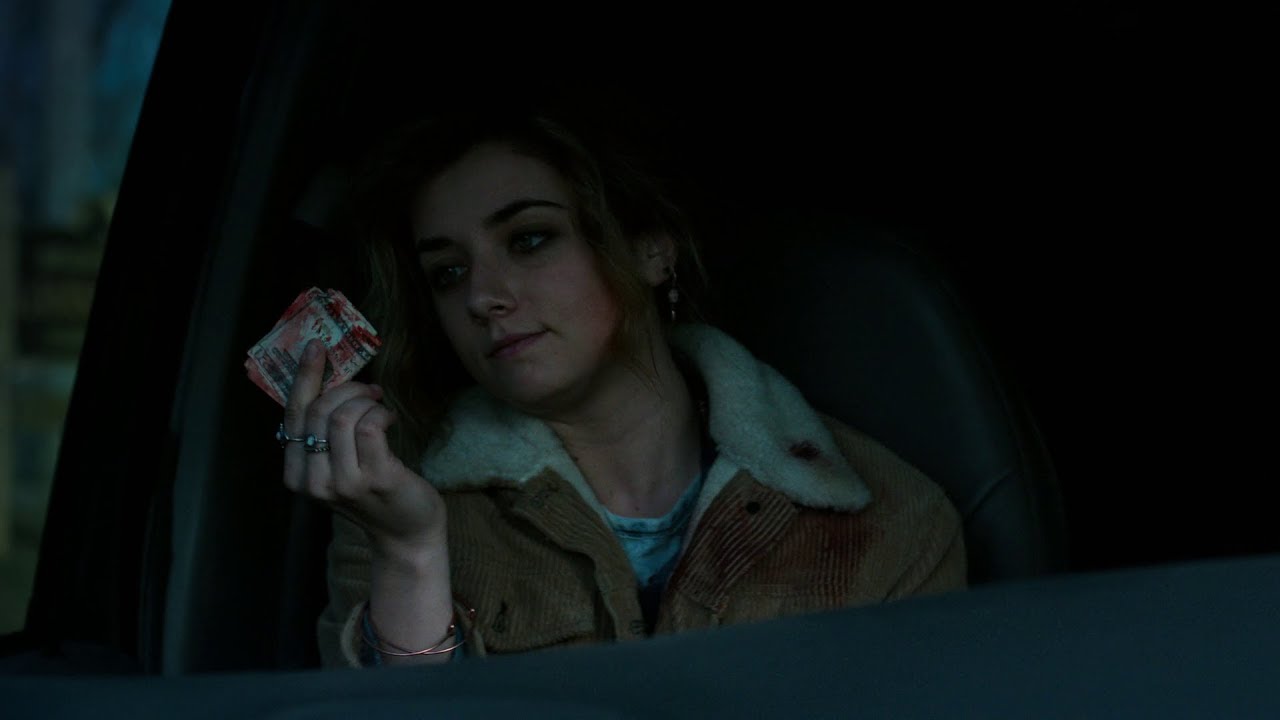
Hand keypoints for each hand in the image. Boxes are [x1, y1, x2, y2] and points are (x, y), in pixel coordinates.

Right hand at [282, 340, 445, 557]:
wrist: (406, 533)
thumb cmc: (373, 492)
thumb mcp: (335, 466)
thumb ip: (323, 435)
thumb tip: (326, 380)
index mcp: (296, 475)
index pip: (294, 416)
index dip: (305, 377)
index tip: (316, 347)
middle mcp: (314, 482)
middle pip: (318, 411)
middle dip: (347, 389)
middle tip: (369, 389)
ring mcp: (344, 482)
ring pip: (343, 416)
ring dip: (367, 402)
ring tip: (381, 407)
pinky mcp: (375, 478)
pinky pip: (370, 425)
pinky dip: (381, 413)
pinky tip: (390, 419)